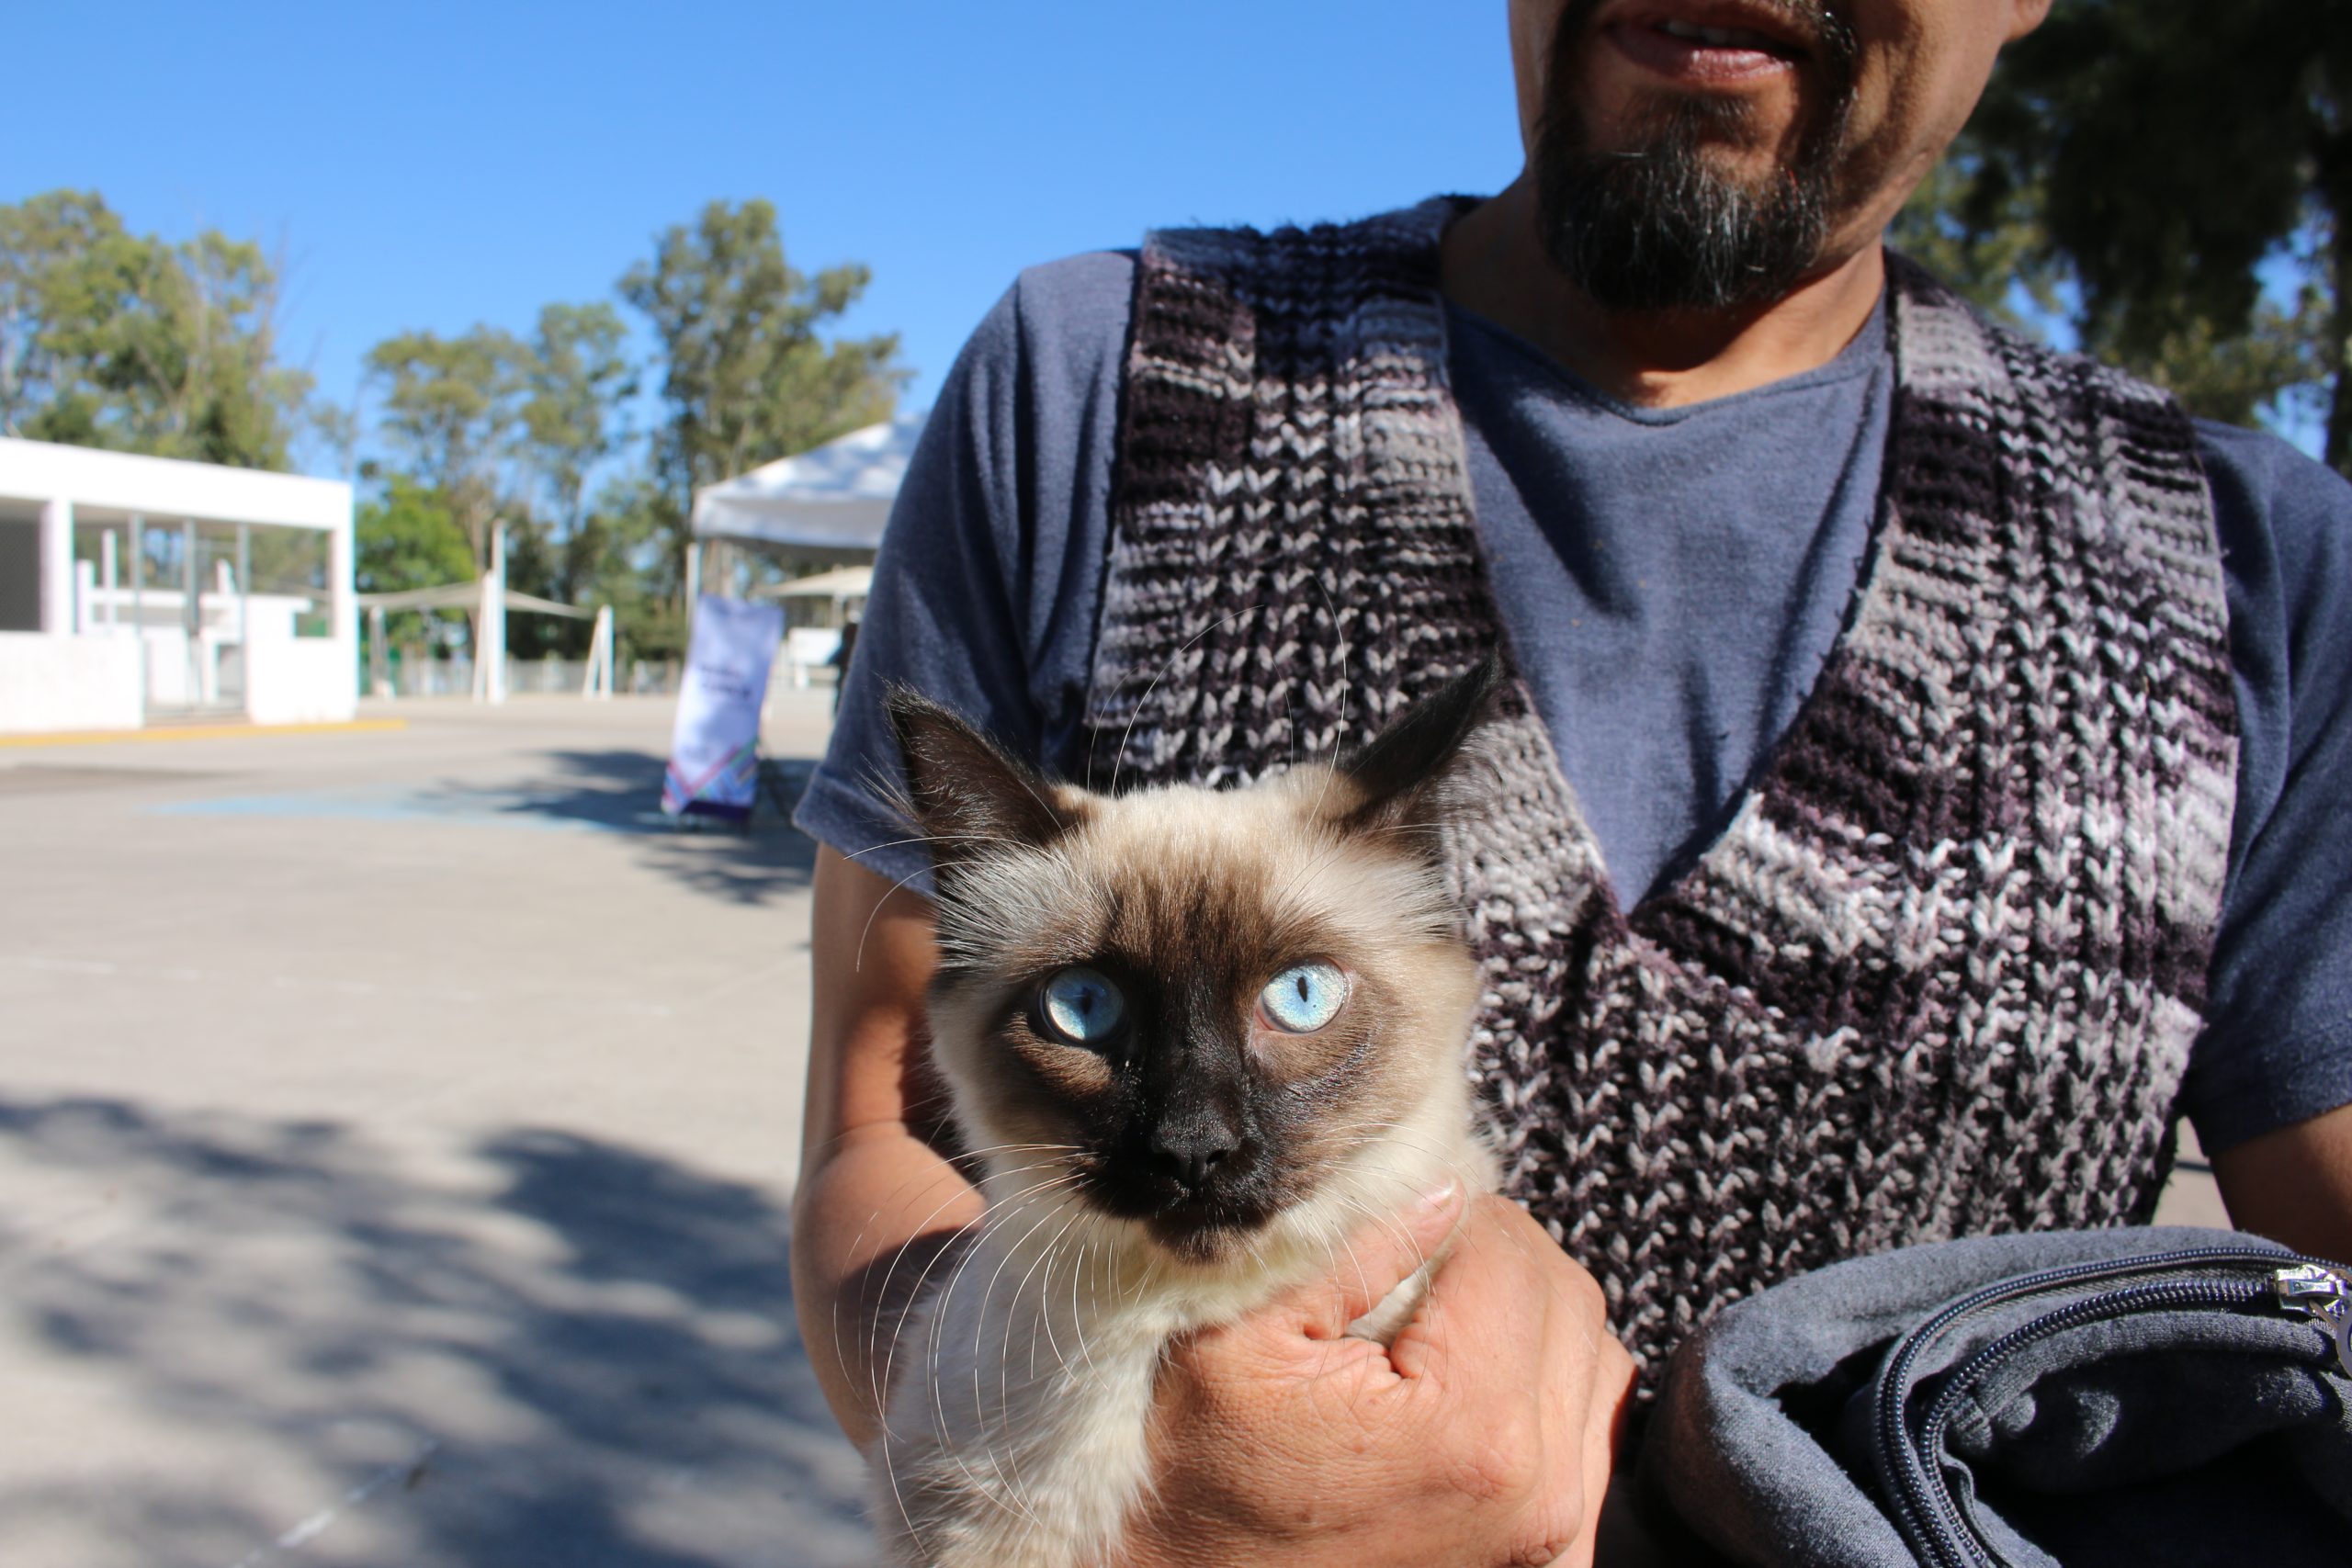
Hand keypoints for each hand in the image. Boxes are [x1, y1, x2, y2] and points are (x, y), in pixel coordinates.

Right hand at [1121, 1187, 1635, 1567]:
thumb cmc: (1197, 1470)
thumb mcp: (1241, 1338)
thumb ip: (1354, 1252)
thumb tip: (1445, 1191)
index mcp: (1470, 1426)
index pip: (1512, 1254)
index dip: (1458, 1212)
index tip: (1403, 1214)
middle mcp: (1537, 1488)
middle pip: (1567, 1297)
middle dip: (1498, 1256)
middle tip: (1422, 1255)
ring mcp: (1555, 1534)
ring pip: (1594, 1354)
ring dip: (1532, 1314)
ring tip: (1448, 1317)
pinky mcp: (1555, 1556)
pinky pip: (1593, 1428)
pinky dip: (1549, 1382)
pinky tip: (1478, 1379)